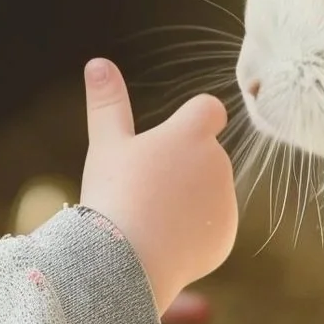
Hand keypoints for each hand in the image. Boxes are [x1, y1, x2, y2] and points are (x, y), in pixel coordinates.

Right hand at [80, 58, 236, 313]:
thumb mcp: (106, 145)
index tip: (175, 134)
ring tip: (150, 218)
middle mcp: (218, 164)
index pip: (209, 109)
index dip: (194, 118)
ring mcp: (226, 203)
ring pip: (207, 194)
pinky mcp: (226, 238)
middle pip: (204, 157)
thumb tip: (97, 62)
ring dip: (187, 201)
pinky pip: (210, 229)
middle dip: (182, 168)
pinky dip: (191, 234)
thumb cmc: (114, 196)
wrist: (127, 261)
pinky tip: (163, 243)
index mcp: (192, 135)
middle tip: (144, 189)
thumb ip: (107, 103)